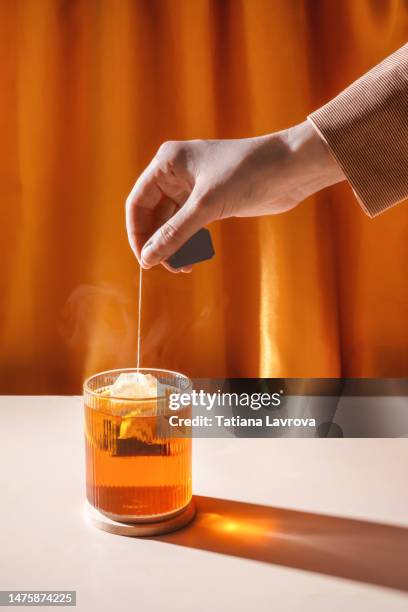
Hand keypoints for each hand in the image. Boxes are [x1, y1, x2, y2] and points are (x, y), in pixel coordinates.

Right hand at [126, 120, 343, 270]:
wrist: (291, 169)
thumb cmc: (248, 174)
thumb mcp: (206, 206)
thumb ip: (175, 234)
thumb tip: (147, 259)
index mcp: (168, 163)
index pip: (138, 202)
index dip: (137, 233)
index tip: (144, 260)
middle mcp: (177, 173)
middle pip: (153, 214)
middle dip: (158, 242)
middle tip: (167, 268)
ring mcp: (194, 186)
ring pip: (172, 222)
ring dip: (174, 245)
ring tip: (183, 267)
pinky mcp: (211, 199)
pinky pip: (190, 224)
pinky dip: (189, 241)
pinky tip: (194, 257)